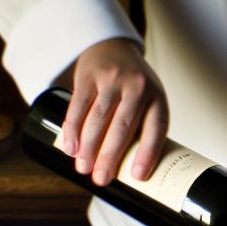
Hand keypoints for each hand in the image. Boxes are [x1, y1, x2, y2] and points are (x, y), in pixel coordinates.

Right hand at [62, 38, 169, 184]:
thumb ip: (142, 127)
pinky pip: (78, 106)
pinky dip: (72, 129)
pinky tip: (70, 147)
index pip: (156, 128)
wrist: (112, 46)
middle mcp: (136, 86)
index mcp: (156, 97)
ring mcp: (111, 79)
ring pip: (98, 118)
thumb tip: (134, 173)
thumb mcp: (147, 99)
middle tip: (101, 179)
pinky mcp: (87, 76)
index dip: (148, 153)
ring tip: (83, 168)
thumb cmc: (133, 84)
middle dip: (109, 157)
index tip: (138, 176)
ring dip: (88, 147)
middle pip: (122, 127)